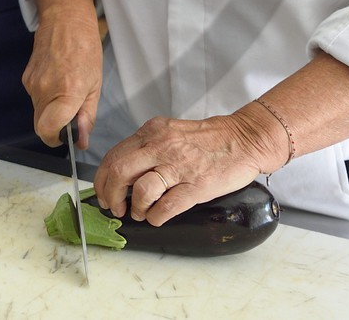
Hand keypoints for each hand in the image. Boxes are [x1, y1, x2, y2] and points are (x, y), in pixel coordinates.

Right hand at [21, 8, 102, 148]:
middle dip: (55, 128)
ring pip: (38, 112)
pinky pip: (35, 98)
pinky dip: (46, 98)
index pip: (48, 131)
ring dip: (51, 111)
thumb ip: (87, 115)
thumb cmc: (85, 48)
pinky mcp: (26, 78)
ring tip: (66, 91)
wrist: (64, 20)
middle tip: (71, 115)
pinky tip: (57, 81)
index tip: (66, 137)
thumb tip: (81, 140)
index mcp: (66, 92)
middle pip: (41, 126)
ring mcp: (32, 83)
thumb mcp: (95, 85)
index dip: (57, 140)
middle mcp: (44, 90)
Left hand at [91, 111, 270, 225]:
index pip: (114, 155)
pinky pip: (166, 207)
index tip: (103, 192)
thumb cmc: (209, 139)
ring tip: (139, 213)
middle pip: (119, 171)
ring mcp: (178, 166)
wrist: (245, 139)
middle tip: (114, 207)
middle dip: (110, 195)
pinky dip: (155, 216)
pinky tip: (156, 217)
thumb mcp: (171, 132)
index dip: (103, 178)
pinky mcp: (196, 186)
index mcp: (152, 132)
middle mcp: (161, 146)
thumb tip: (125, 171)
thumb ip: (148, 147)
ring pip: (140, 190)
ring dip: (135, 208)